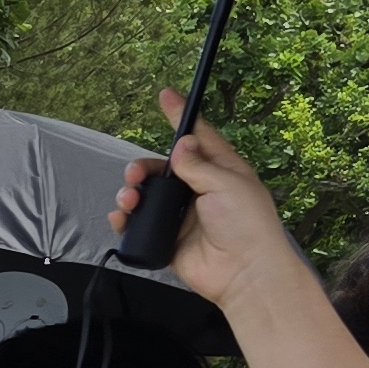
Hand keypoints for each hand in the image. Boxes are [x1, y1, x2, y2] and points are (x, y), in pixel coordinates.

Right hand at [118, 93, 325, 312]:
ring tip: (129, 200)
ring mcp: (181, 216)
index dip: (181, 116)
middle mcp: (199, 190)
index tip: (167, 95)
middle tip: (136, 175)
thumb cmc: (246, 225)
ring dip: (132, 194)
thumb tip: (180, 144)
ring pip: (147, 196)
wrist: (242, 272)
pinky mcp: (166, 239)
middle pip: (162, 168)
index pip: (198, 136)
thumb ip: (198, 164)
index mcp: (221, 170)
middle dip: (144, 168)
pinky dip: (125, 220)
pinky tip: (122, 218)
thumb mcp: (227, 184)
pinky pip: (138, 224)